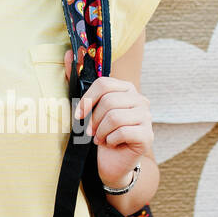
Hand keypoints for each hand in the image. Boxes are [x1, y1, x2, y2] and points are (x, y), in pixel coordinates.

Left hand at [63, 48, 153, 187]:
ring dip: (101, 132)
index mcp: (126, 89)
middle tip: (91, 132)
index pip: (104, 83)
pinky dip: (110, 141)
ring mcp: (147, 118)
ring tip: (100, 139)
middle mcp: (140, 100)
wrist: (110, 164)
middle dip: (94, 120)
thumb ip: (77, 80)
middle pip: (109, 101)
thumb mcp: (85, 107)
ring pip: (115, 117)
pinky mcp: (147, 135)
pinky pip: (122, 132)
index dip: (87, 100)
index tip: (78, 115)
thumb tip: (70, 52)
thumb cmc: (98, 134)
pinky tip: (111, 144)